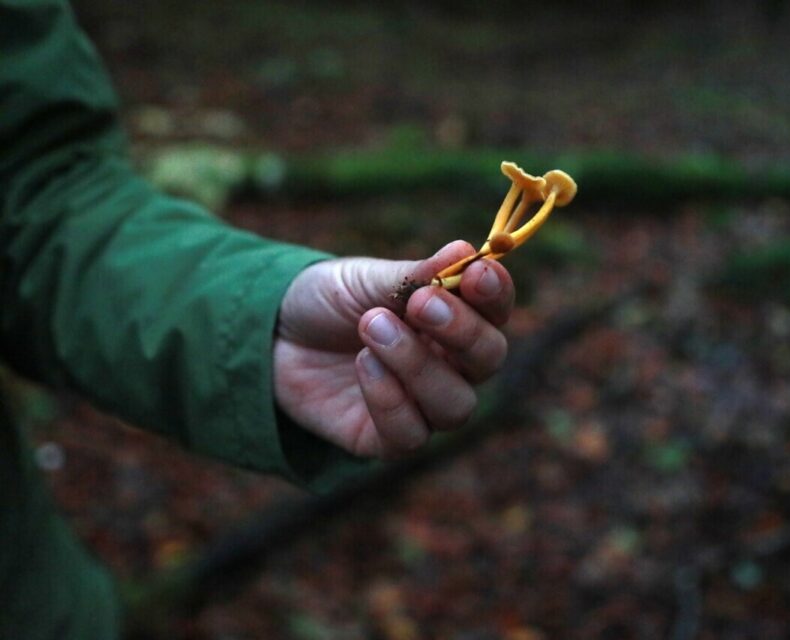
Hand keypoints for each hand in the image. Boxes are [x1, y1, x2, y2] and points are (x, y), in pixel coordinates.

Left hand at [273, 241, 513, 457]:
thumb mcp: (366, 279)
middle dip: (461, 331)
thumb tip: (467, 250)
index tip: (476, 273)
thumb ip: (416, 274)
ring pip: (455, 404)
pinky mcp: (387, 438)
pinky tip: (363, 364)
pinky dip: (390, 398)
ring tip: (372, 327)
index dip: (496, 295)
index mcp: (454, 319)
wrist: (271, 334)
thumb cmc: (329, 301)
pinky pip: (411, 433)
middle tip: (421, 303)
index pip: (496, 312)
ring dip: (418, 364)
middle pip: (488, 360)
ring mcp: (422, 405)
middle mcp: (450, 366)